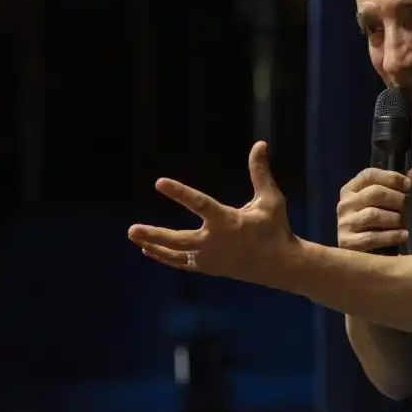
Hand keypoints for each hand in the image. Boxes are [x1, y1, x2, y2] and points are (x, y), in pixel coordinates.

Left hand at [127, 141, 300, 284]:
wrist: (280, 264)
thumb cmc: (275, 228)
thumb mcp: (271, 199)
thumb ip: (260, 173)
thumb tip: (260, 143)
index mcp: (228, 222)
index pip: (199, 204)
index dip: (179, 192)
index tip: (159, 182)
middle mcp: (215, 241)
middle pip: (178, 239)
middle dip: (154, 234)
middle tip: (131, 229)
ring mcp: (210, 257)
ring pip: (175, 253)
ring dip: (153, 244)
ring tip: (134, 236)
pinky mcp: (209, 267)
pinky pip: (181, 263)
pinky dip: (165, 257)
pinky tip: (148, 250)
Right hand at [337, 166, 411, 251]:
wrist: (362, 254)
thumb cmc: (377, 222)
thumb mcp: (387, 201)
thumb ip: (401, 186)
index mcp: (351, 189)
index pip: (369, 175)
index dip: (392, 177)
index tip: (409, 185)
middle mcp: (344, 204)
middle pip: (374, 193)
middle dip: (397, 198)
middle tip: (407, 207)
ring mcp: (344, 223)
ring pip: (373, 215)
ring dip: (394, 218)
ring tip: (404, 222)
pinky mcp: (346, 243)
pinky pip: (371, 237)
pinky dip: (391, 236)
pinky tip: (404, 235)